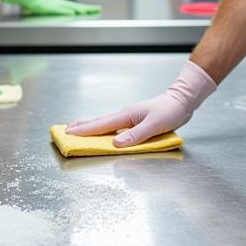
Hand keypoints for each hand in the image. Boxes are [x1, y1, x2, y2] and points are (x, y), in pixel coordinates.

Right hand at [66, 60, 215, 146]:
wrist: (182, 101)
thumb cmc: (170, 111)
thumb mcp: (155, 125)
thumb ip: (136, 135)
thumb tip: (116, 144)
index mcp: (127, 116)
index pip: (102, 125)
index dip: (85, 131)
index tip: (69, 134)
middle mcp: (125, 116)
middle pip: (99, 123)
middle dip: (81, 127)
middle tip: (64, 131)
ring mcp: (128, 118)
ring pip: (104, 124)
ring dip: (89, 127)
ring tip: (76, 130)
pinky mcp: (134, 122)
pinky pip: (113, 126)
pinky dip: (102, 129)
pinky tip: (101, 132)